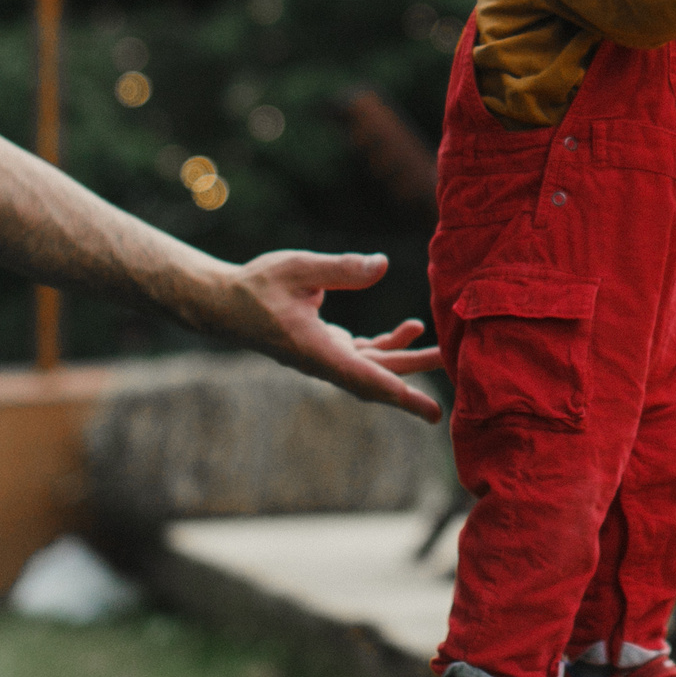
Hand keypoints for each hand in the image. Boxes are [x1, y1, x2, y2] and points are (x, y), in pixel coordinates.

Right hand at [205, 250, 444, 422]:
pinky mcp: (328, 346)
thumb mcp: (298, 268)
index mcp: (317, 349)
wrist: (226, 304)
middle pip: (379, 378)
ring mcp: (327, 356)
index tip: (430, 411)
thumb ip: (341, 269)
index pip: (365, 376)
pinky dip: (390, 345)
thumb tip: (382, 265)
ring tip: (444, 351)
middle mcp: (325, 361)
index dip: (400, 393)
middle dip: (416, 381)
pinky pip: (366, 354)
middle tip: (450, 390)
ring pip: (376, 367)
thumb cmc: (257, 286)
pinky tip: (411, 328)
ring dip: (410, 360)